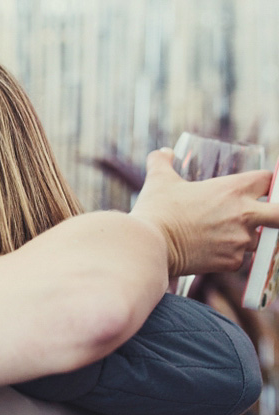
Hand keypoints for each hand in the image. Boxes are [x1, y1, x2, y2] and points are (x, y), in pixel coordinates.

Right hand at [131, 149, 278, 276]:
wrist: (150, 244)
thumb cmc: (157, 209)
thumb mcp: (159, 180)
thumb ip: (163, 162)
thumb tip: (164, 152)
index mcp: (232, 189)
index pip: (269, 180)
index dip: (265, 183)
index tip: (257, 188)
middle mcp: (243, 214)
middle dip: (277, 214)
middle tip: (265, 215)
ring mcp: (239, 241)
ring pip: (258, 240)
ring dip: (245, 237)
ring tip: (219, 235)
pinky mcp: (231, 262)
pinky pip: (239, 259)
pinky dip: (227, 256)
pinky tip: (207, 251)